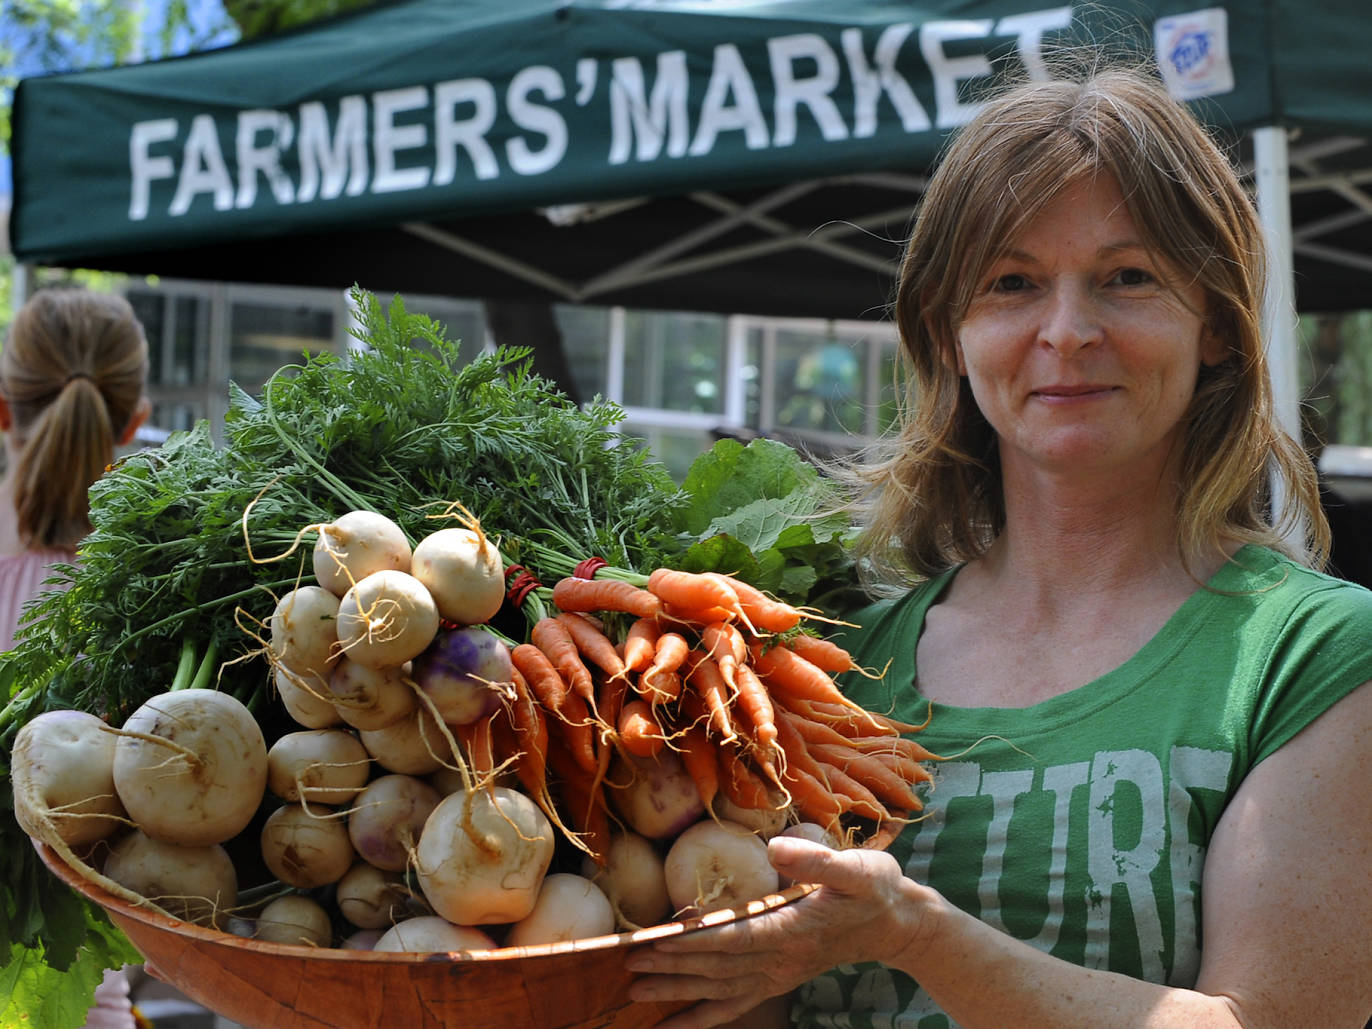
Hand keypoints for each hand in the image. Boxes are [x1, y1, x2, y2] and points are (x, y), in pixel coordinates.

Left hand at [626, 835, 928, 1028]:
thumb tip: (774, 848)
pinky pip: (734, 1004)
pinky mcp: (777, 978)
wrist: (896, 923)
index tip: (658, 939)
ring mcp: (778, 973)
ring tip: (635, 989)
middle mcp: (781, 958)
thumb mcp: (856, 868)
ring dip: (677, 990)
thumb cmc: (874, 889)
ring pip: (719, 988)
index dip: (696, 941)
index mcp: (793, 928)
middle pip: (718, 967)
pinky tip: (672, 1026)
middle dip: (672, 967)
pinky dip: (700, 1017)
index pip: (735, 938)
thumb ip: (816, 861)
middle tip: (629, 963)